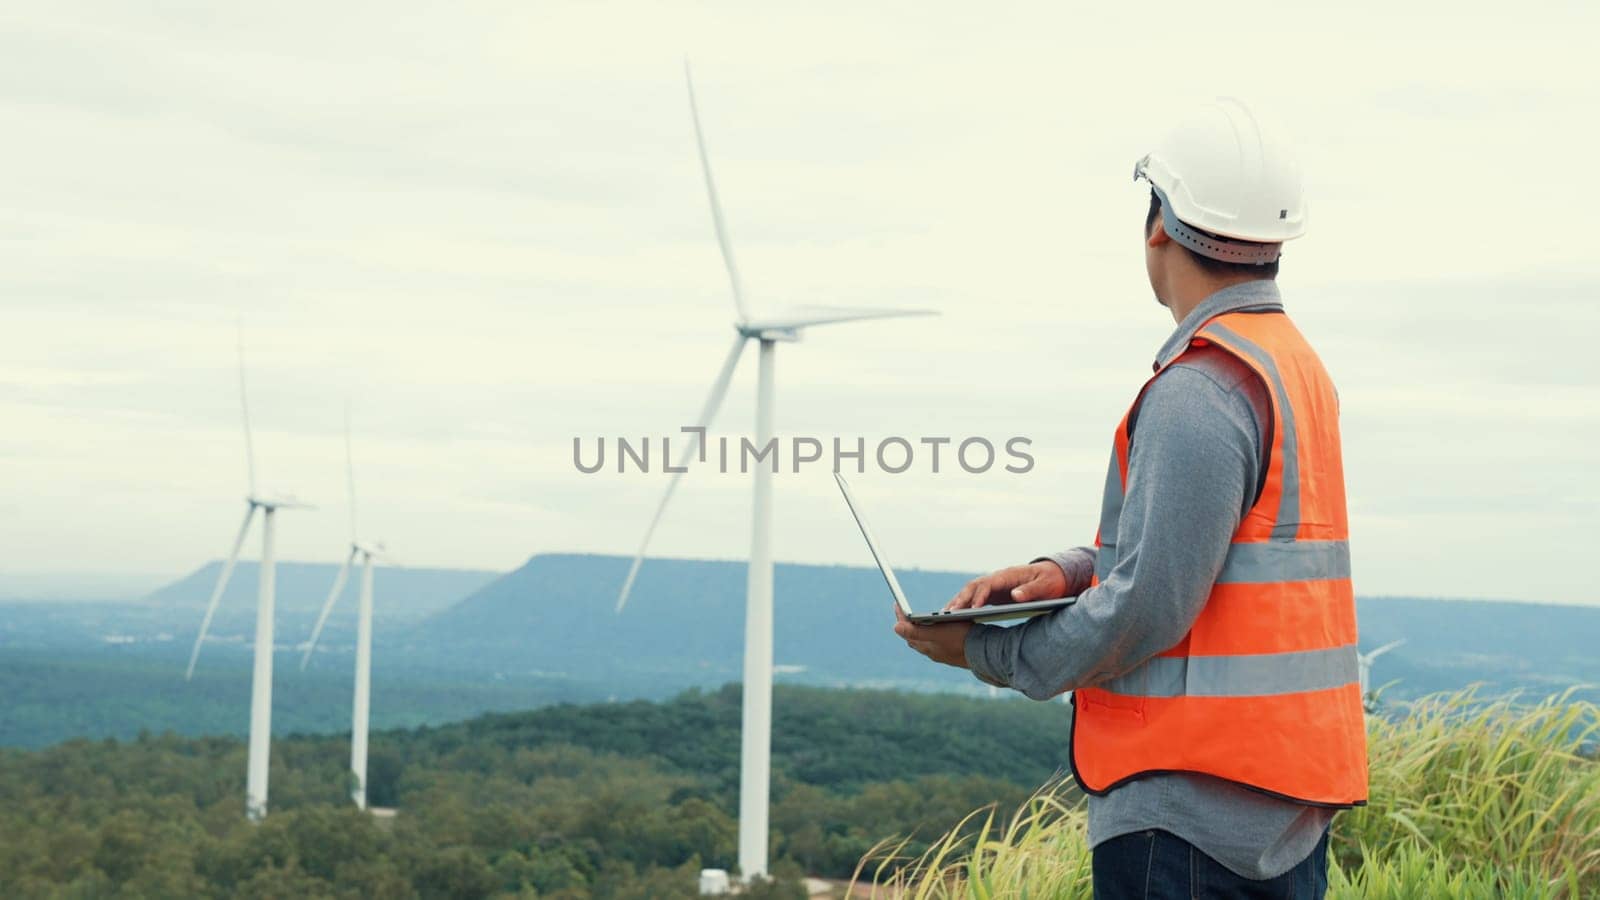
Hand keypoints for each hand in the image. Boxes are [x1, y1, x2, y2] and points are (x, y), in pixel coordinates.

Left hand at [893, 605, 971, 668]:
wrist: (983, 653)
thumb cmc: (962, 639)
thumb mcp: (938, 632)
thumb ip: (916, 631)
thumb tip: (895, 628)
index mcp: (926, 645)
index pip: (907, 629)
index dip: (900, 616)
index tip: (896, 604)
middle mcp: (931, 651)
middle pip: (913, 636)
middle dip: (907, 624)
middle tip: (903, 612)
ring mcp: (940, 654)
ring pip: (923, 642)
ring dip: (918, 631)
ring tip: (917, 622)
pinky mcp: (950, 654)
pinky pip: (934, 645)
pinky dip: (930, 636)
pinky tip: (935, 633)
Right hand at [945, 561, 1067, 610]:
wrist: (1054, 575)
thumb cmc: (1051, 580)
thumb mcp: (1046, 585)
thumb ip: (1032, 591)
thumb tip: (1016, 596)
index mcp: (1009, 575)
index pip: (989, 584)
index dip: (979, 595)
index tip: (972, 608)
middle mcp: (998, 578)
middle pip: (973, 586)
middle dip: (960, 599)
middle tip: (949, 614)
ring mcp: (994, 585)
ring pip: (970, 592)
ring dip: (957, 602)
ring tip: (944, 617)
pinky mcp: (993, 594)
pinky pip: (974, 599)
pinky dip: (963, 606)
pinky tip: (955, 619)